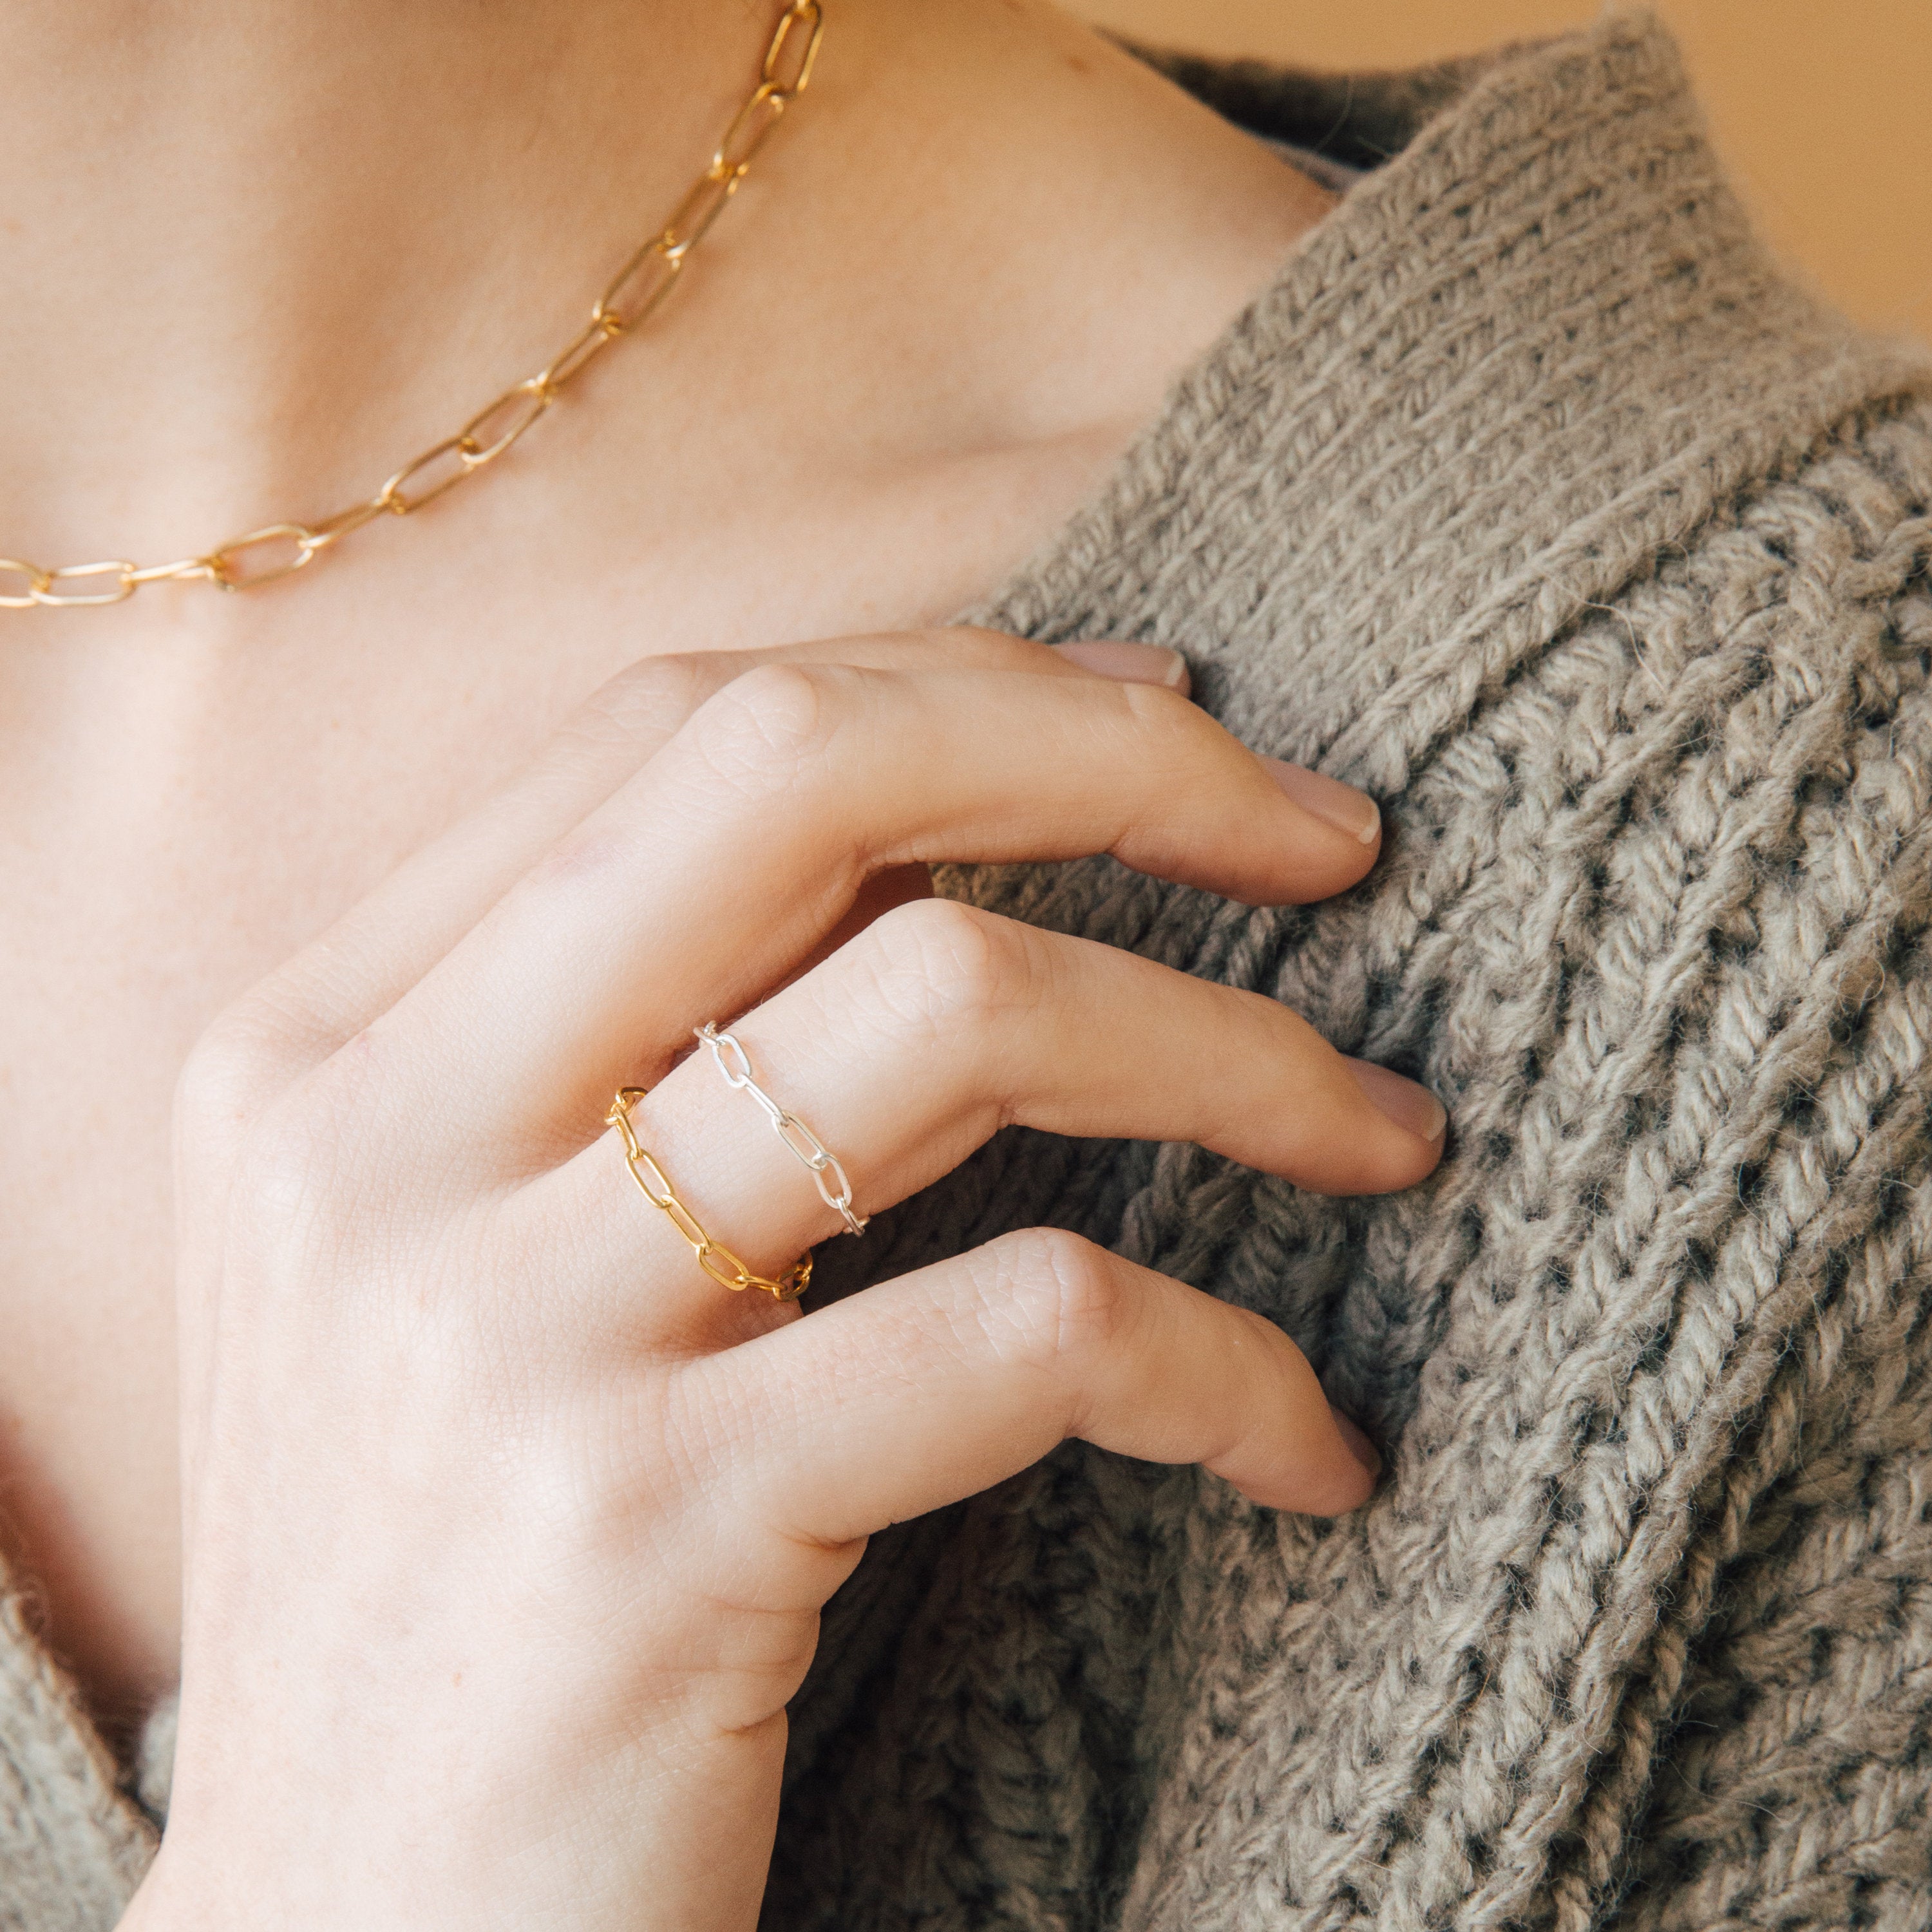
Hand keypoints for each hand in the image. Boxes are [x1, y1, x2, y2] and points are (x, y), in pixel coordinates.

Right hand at [124, 629, 1443, 1931]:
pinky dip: (1228, 1364)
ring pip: (954, 1009)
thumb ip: (650, 1040)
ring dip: (1235, 1053)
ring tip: (1388, 1131)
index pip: (686, 723)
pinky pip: (1031, 1333)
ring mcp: (491, 1329)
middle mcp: (371, 1137)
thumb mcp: (482, 1265)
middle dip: (1116, 761)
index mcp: (322, 1040)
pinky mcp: (641, 1535)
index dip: (970, 683)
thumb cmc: (456, 1578)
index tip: (1178, 727)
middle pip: (802, 766)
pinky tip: (1310, 1439)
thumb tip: (968, 831)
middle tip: (1331, 839)